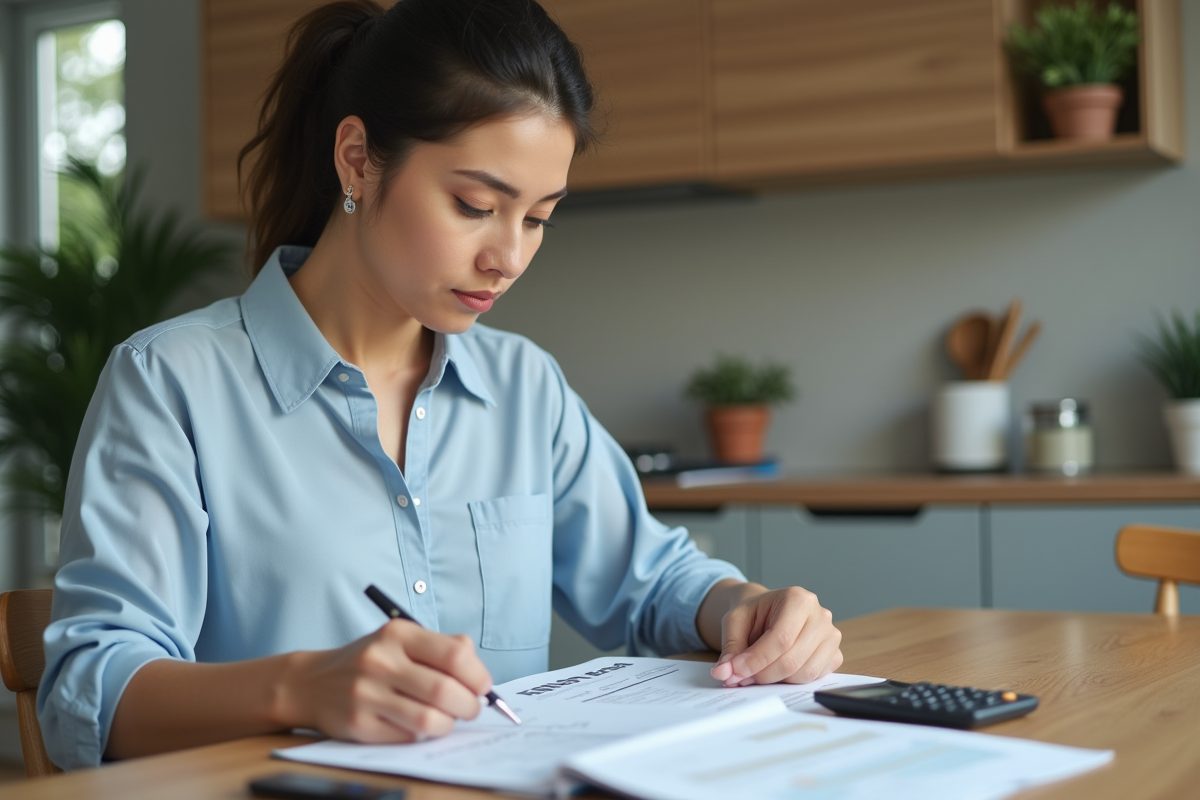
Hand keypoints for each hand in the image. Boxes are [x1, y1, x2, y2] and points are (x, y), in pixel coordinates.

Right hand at [279, 620, 492, 742]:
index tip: (483, 687)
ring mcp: (367, 694)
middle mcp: (380, 661)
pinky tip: (417, 725)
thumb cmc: (370, 661)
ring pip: (430, 720)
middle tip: (471, 709)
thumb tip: (479, 672)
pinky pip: (407, 737)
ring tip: (446, 718)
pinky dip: (421, 735)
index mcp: (398, 634)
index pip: (454, 655)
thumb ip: (442, 647)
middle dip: (469, 706)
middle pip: (445, 691)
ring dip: (448, 724)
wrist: (310, 682)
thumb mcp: (401, 640)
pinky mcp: (358, 725)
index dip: (478, 676)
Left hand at [702, 581, 842, 686]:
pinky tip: (775, 671)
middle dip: (762, 674)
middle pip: (792, 659)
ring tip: (755, 674)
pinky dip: (792, 681)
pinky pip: (814, 678)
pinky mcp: (834, 654)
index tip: (734, 672)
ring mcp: (831, 636)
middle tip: (740, 678)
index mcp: (798, 599)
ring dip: (775, 680)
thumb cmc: (755, 613)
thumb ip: (731, 646)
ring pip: (804, 672)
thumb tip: (724, 672)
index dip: (756, 660)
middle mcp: (820, 615)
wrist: (768, 611)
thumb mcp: (735, 621)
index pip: (780, 639)